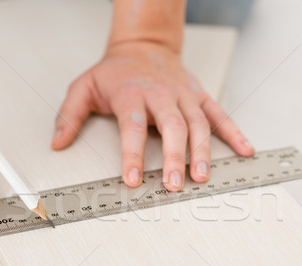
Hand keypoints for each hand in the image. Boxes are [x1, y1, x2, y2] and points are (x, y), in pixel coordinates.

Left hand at [52, 40, 253, 190]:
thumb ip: (69, 115)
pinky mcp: (199, 96)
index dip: (132, 155)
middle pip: (172, 127)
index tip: (133, 179)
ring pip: (197, 124)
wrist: (144, 44)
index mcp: (131, 93)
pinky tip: (244, 150)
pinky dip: (234, 132)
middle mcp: (161, 94)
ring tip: (202, 176)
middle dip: (175, 157)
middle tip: (175, 184)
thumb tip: (57, 143)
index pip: (133, 127)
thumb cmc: (115, 71)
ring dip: (202, 151)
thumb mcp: (84, 86)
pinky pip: (219, 114)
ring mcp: (183, 95)